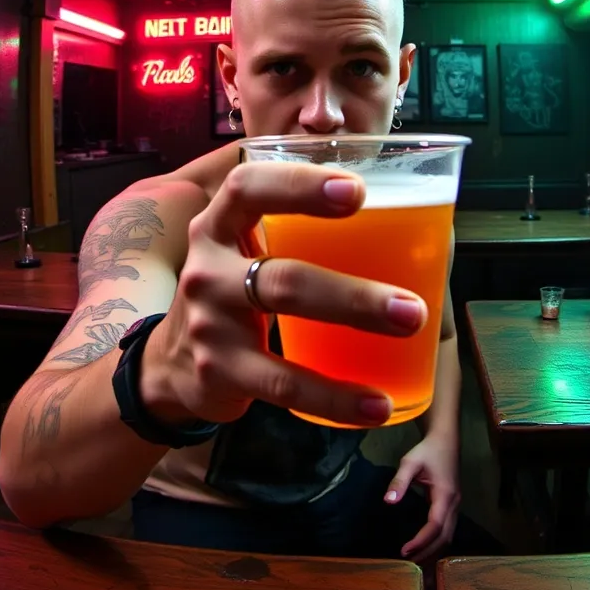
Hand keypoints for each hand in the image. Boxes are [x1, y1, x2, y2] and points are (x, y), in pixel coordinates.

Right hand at [141, 162, 429, 428]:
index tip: (356, 191)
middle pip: (282, 273)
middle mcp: (209, 267)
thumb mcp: (249, 250)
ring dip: (352, 325)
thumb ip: (306, 233)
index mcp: (221, 223)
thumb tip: (419, 234)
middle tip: (413, 306)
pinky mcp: (219, 370)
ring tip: (409, 334)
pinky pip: (283, 385)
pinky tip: (375, 405)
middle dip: (353, 291)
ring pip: (284, 320)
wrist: (171, 362)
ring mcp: (210, 321)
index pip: (248, 188)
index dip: (299, 184)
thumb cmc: (236, 291)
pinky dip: (335, 398)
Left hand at [389, 435, 459, 560]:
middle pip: (444, 537)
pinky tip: (425, 552)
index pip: (435, 525)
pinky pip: (447, 531)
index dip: (421, 541)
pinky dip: (437, 544)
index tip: (405, 552)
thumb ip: (399, 482)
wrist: (445, 441)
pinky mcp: (452, 507)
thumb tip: (388, 502)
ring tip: (415, 564)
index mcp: (445, 495)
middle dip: (427, 553)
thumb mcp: (410, 462)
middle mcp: (454, 505)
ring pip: (448, 536)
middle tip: (408, 566)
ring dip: (433, 552)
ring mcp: (456, 507)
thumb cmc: (427, 451)